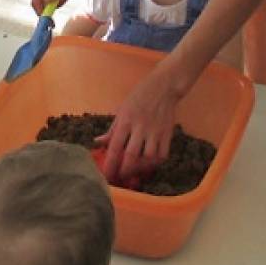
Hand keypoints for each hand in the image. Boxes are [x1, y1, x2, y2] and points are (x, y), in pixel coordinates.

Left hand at [97, 61, 180, 181]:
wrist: (164, 87)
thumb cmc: (139, 97)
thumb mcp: (122, 109)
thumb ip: (112, 129)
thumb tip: (98, 142)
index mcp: (126, 120)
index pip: (115, 146)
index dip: (110, 163)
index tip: (107, 175)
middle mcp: (140, 127)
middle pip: (131, 155)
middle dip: (124, 170)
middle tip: (120, 177)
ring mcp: (155, 131)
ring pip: (148, 157)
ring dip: (140, 168)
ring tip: (135, 171)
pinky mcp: (167, 133)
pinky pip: (163, 154)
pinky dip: (156, 163)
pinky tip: (149, 164)